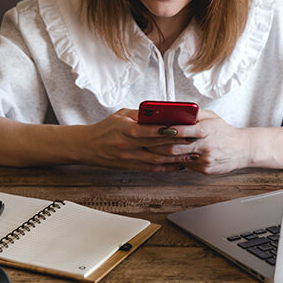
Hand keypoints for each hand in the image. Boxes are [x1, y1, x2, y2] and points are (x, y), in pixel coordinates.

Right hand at [78, 109, 198, 171]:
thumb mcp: (121, 115)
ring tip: (192, 152)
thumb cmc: (106, 128)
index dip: (163, 130)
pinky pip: (153, 169)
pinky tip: (180, 164)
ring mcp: (130, 159)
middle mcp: (127, 147)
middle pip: (156, 146)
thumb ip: (141, 114)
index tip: (179, 127)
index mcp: (123, 130)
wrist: (88, 147)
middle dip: (177, 143)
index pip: (146, 130)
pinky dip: (168, 167)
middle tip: (194, 138)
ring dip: (177, 157)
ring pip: (158, 160)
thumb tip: (162, 113)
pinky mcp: (132, 167)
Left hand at [145, 109, 251, 174]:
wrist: (243, 149)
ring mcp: (206, 160)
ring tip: (150, 149)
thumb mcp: (212, 117)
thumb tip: (175, 110)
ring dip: (163, 155)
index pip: (183, 130)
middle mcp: (207, 146)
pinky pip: (185, 165)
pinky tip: (166, 157)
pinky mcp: (205, 170)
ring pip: (178, 159)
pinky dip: (175, 161)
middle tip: (145, 141)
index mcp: (208, 130)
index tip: (155, 127)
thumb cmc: (224, 131)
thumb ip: (195, 114)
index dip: (167, 130)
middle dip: (158, 145)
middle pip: (176, 147)